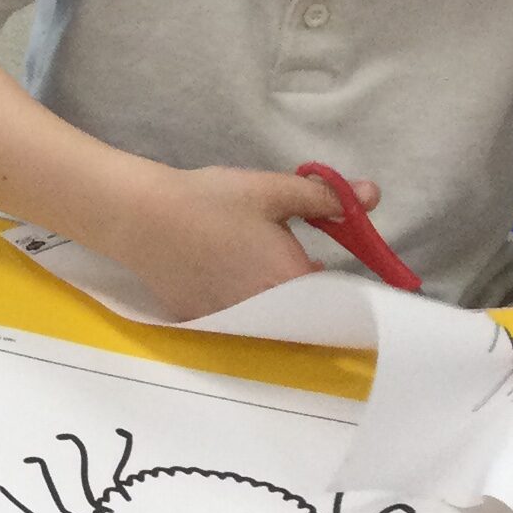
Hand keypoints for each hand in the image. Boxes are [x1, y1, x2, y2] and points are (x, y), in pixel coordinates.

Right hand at [119, 164, 377, 323]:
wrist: (140, 218)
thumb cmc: (210, 201)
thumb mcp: (273, 190)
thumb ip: (326, 198)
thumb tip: (372, 196)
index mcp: (289, 281)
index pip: (336, 302)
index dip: (345, 290)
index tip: (341, 275)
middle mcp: (263, 313)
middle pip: (304, 317)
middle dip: (312, 297)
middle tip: (310, 269)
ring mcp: (230, 322)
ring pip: (270, 322)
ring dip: (278, 303)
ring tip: (268, 273)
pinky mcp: (203, 321)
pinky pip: (237, 322)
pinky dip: (244, 306)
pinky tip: (230, 280)